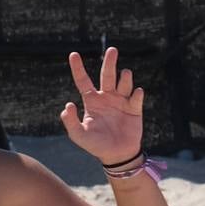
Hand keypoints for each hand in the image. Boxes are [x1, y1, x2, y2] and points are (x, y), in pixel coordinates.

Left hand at [60, 47, 144, 166]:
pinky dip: (136, 94)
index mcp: (92, 101)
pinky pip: (136, 97)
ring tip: (124, 74)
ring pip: (123, 83)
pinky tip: (135, 94)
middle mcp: (107, 97)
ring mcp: (121, 102)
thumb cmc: (96, 145)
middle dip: (110, 62)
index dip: (78, 68)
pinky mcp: (134, 109)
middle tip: (112, 50)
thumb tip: (68, 105)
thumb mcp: (79, 136)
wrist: (117, 155)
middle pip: (107, 75)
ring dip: (124, 77)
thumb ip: (70, 122)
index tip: (73, 54)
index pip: (83, 80)